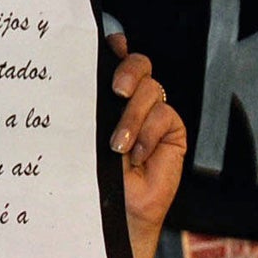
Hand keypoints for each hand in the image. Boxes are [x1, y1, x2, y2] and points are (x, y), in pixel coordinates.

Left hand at [104, 34, 183, 257]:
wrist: (114, 210)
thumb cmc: (93, 176)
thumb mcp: (87, 131)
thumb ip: (92, 100)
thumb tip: (86, 70)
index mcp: (107, 98)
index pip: (115, 61)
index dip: (116, 48)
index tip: (110, 46)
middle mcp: (131, 102)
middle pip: (138, 65)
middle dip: (128, 71)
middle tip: (117, 91)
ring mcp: (153, 115)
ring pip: (151, 90)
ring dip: (133, 116)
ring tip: (118, 145)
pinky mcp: (171, 131)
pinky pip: (165, 115)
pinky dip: (148, 134)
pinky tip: (137, 155)